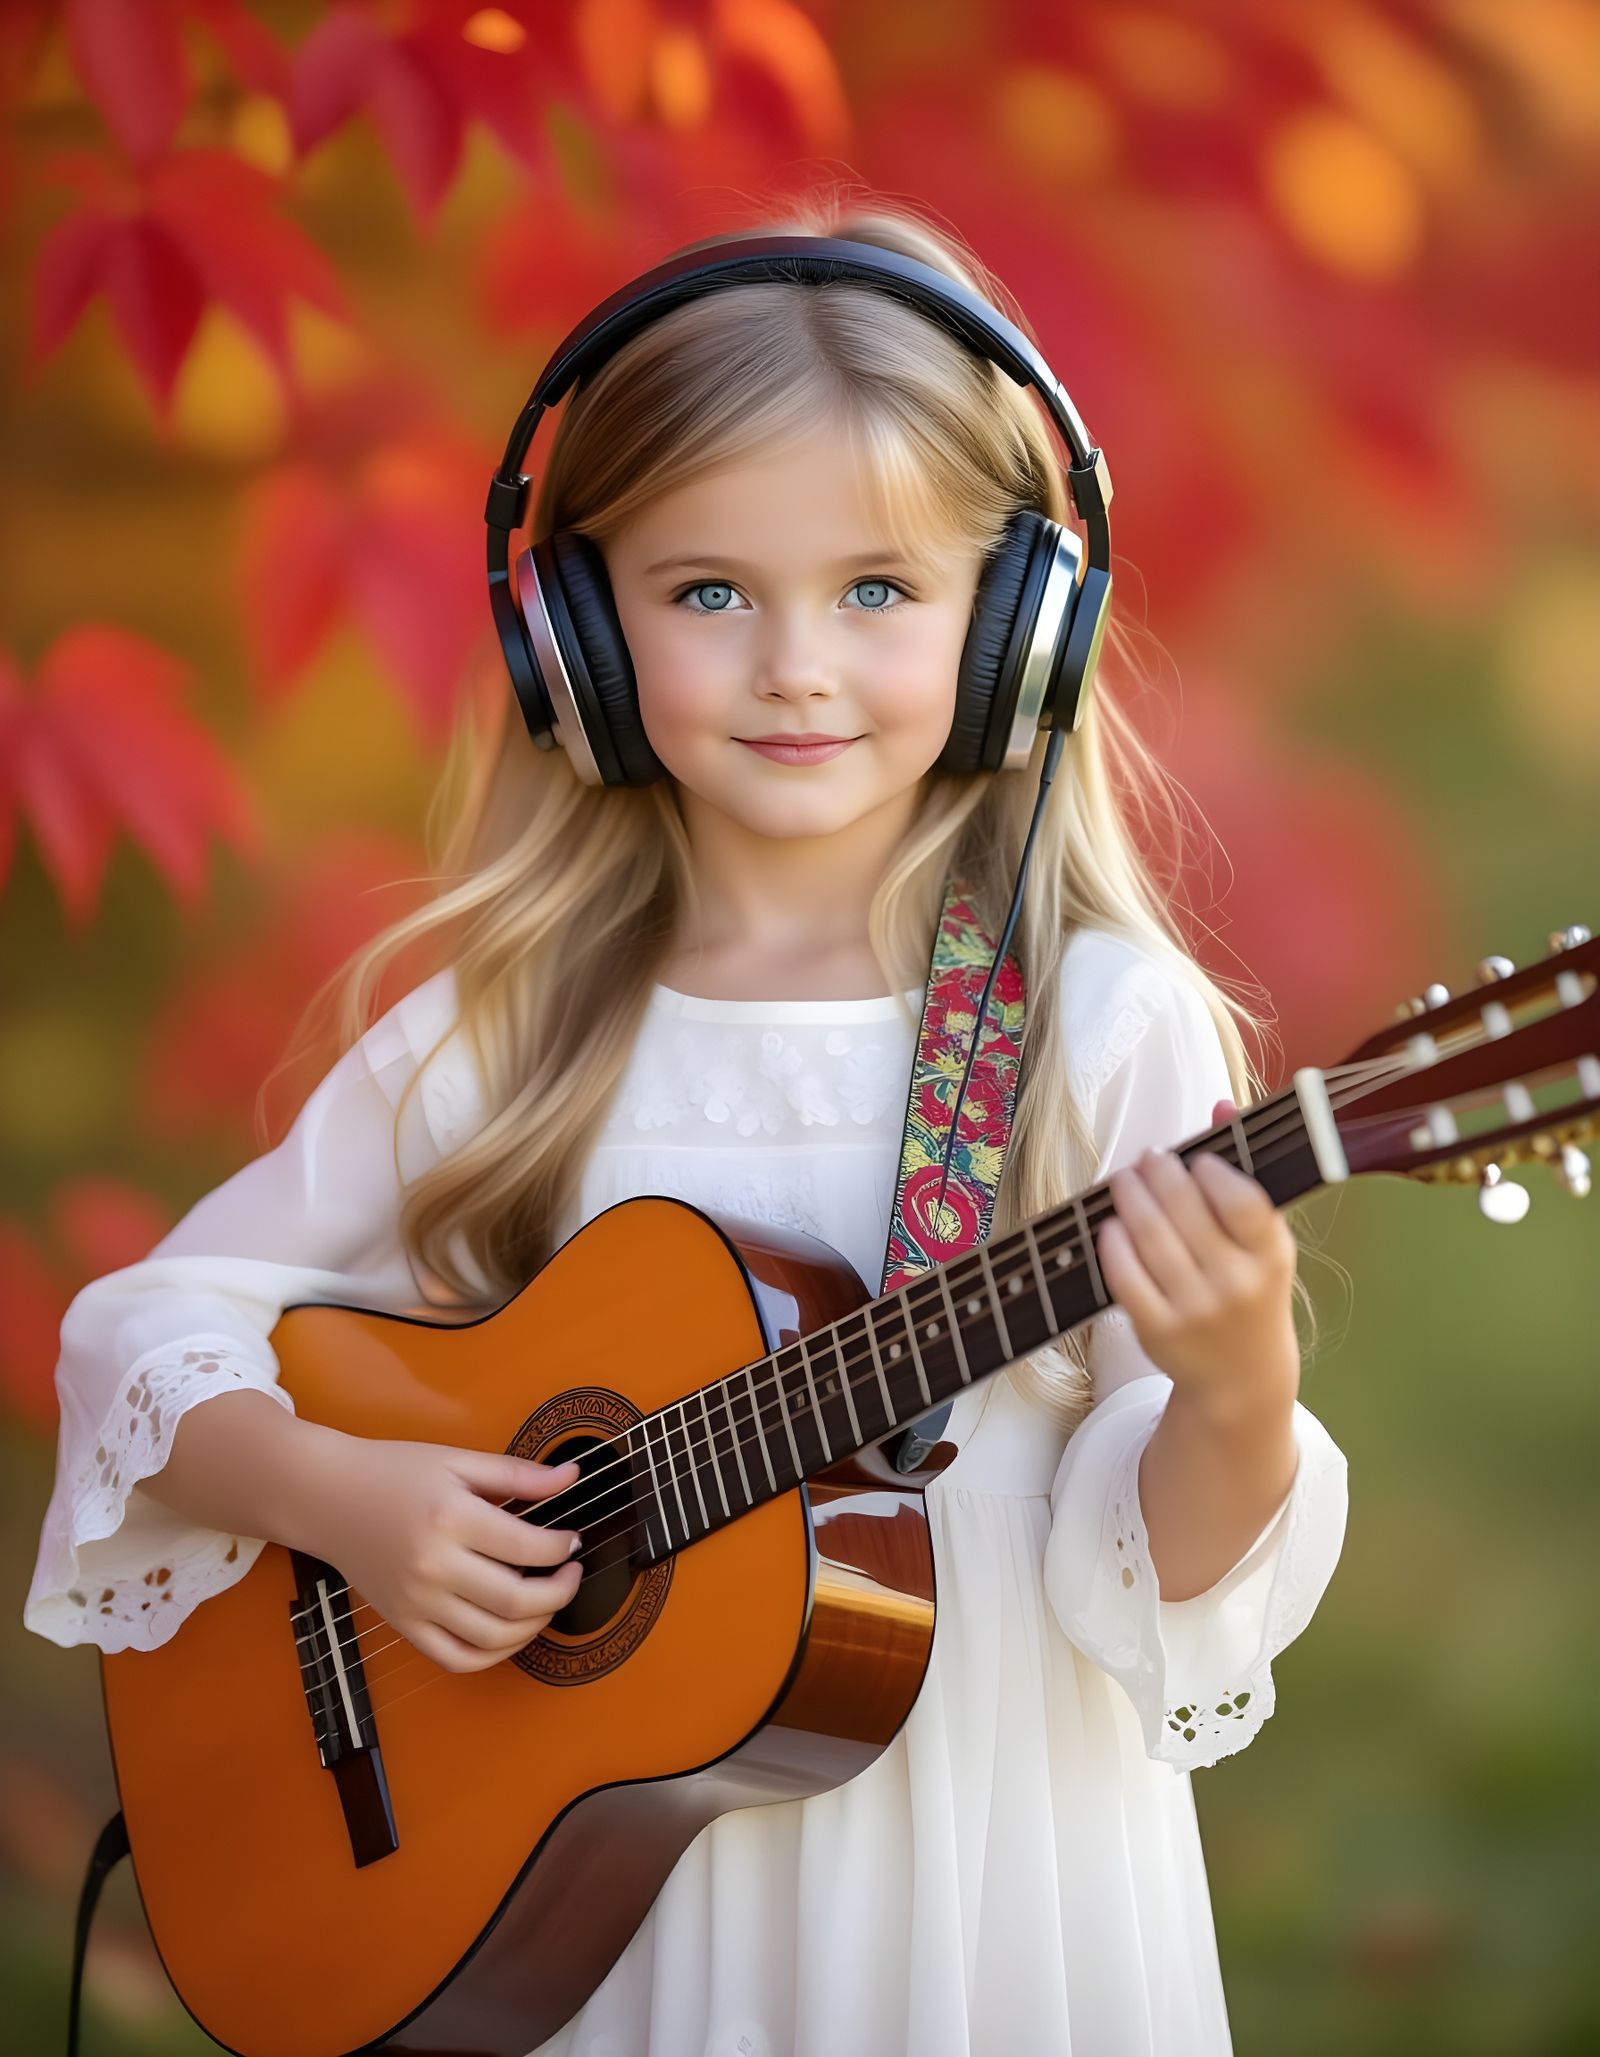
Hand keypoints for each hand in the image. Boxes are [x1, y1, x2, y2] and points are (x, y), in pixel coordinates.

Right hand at [301, 1437, 585, 1674]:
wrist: (327, 1497)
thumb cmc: (392, 1473)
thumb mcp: (456, 1459)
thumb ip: (516, 1473)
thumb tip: (571, 1477)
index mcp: (450, 1518)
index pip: (527, 1547)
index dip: (562, 1548)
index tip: (572, 1540)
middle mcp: (432, 1567)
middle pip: (515, 1601)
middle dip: (560, 1592)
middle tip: (572, 1575)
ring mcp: (416, 1603)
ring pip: (493, 1638)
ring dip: (534, 1625)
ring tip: (547, 1601)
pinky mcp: (404, 1625)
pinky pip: (457, 1659)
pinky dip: (494, 1655)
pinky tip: (511, 1630)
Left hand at [1095, 1097, 1299, 1418]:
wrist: (1241, 1375)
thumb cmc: (1251, 1289)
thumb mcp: (1264, 1239)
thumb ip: (1245, 1172)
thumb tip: (1223, 1102)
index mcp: (1270, 1255)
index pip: (1242, 1200)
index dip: (1213, 1171)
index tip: (1196, 1159)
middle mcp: (1236, 1283)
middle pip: (1185, 1210)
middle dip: (1159, 1173)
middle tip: (1149, 1158)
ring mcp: (1195, 1309)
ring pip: (1149, 1237)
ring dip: (1130, 1197)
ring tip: (1125, 1179)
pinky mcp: (1157, 1330)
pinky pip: (1124, 1274)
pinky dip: (1113, 1243)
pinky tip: (1111, 1225)